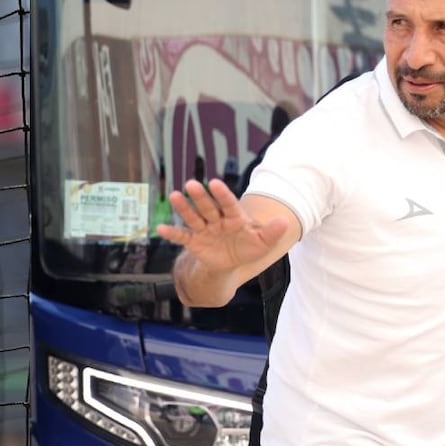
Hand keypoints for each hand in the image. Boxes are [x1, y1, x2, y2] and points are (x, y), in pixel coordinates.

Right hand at [156, 179, 287, 272]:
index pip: (228, 203)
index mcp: (234, 216)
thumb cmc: (249, 247)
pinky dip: (171, 233)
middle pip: (208, 207)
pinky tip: (160, 229)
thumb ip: (272, 232)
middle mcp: (217, 219)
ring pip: (193, 217)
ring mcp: (204, 229)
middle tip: (191, 184)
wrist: (232, 262)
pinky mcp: (194, 241)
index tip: (215, 183)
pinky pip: (181, 237)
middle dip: (200, 197)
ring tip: (174, 196)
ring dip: (183, 208)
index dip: (221, 194)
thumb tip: (285, 222)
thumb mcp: (263, 242)